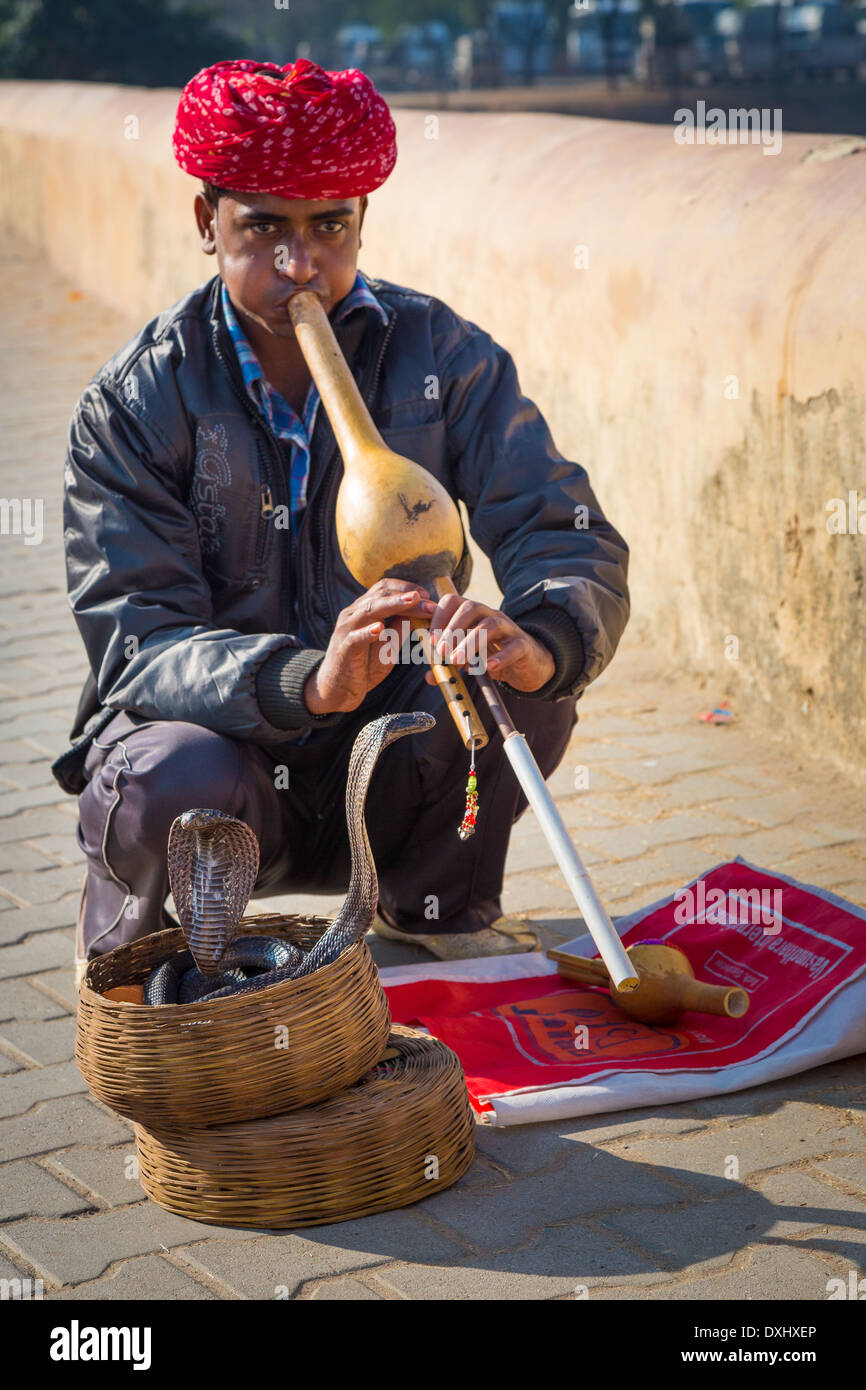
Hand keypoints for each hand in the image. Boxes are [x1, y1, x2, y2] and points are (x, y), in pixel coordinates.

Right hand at [304, 579, 432, 714]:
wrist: (337, 691)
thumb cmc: (364, 666)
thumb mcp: (387, 645)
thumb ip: (400, 628)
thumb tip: (419, 613)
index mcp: (364, 610)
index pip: (384, 588)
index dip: (407, 588)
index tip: (427, 596)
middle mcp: (353, 614)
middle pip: (380, 595)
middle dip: (407, 596)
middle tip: (428, 601)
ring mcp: (346, 630)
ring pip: (369, 610)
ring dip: (394, 604)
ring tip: (412, 601)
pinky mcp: (343, 648)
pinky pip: (355, 637)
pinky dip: (368, 631)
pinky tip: (380, 628)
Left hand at [421, 593, 554, 693]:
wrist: (529, 664)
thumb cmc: (493, 656)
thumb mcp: (468, 660)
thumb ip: (448, 665)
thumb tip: (429, 676)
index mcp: (473, 615)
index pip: (454, 600)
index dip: (439, 616)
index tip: (431, 640)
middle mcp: (490, 615)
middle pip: (471, 607)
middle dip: (453, 628)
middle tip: (442, 652)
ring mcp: (508, 628)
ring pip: (491, 625)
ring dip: (470, 642)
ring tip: (457, 661)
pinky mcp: (524, 645)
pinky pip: (514, 646)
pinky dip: (501, 656)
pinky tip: (489, 667)